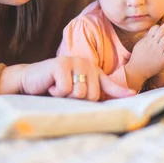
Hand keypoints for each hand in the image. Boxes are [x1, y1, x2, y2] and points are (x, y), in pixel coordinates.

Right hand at [0, 57, 134, 100]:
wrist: (29, 81)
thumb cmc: (53, 88)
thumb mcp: (75, 92)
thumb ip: (95, 94)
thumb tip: (124, 97)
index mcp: (91, 71)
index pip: (108, 84)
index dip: (120, 91)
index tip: (133, 95)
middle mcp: (85, 64)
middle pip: (93, 95)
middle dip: (78, 100)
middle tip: (66, 93)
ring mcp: (73, 62)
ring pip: (80, 93)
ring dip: (66, 97)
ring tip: (58, 88)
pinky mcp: (61, 64)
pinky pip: (66, 89)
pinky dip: (56, 92)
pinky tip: (51, 85)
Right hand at [125, 19, 163, 89]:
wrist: (137, 70)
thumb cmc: (138, 57)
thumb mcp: (140, 44)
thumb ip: (146, 37)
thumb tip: (150, 30)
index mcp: (147, 40)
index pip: (155, 28)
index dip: (161, 25)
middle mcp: (152, 44)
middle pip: (161, 31)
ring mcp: (158, 51)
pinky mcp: (163, 58)